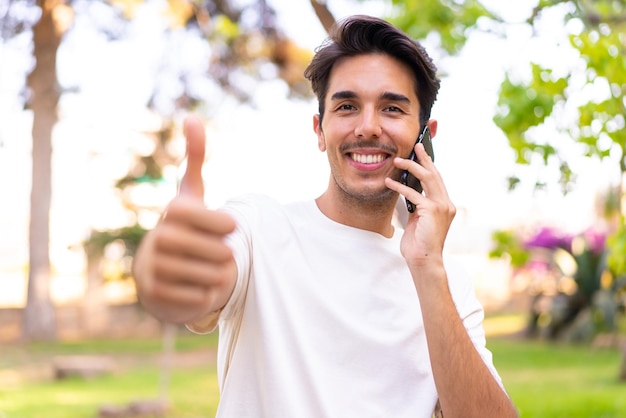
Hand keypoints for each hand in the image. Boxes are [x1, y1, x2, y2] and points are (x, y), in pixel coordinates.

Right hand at [133, 116, 236, 323]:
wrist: (156, 268)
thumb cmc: (183, 226)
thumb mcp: (191, 193)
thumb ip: (195, 158)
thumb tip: (191, 118)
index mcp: (174, 212)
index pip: (220, 222)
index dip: (228, 226)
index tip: (231, 225)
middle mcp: (159, 239)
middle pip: (220, 253)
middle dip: (226, 255)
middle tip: (222, 253)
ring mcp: (154, 268)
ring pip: (211, 277)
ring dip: (219, 275)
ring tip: (212, 269)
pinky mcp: (155, 296)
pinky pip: (198, 299)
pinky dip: (205, 294)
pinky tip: (199, 285)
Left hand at [385, 142, 455, 267]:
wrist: (423, 260)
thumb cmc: (418, 243)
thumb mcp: (418, 220)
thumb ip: (417, 205)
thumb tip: (408, 191)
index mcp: (445, 205)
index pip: (437, 180)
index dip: (430, 165)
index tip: (422, 153)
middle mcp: (446, 204)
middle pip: (435, 174)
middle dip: (424, 158)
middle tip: (415, 146)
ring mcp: (441, 206)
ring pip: (427, 178)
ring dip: (411, 167)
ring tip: (397, 161)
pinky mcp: (432, 210)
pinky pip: (413, 193)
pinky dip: (399, 186)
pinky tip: (389, 182)